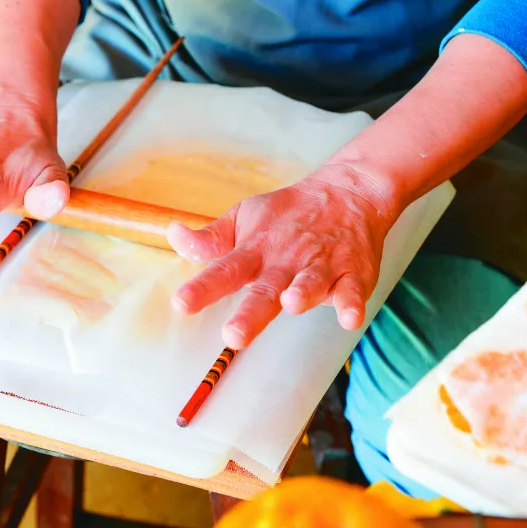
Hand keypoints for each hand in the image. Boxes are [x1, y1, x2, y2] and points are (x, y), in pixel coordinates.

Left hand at [166, 162, 400, 349]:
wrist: (347, 192)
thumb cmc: (287, 215)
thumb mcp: (244, 219)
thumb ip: (210, 239)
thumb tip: (173, 235)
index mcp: (255, 251)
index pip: (225, 269)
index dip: (203, 288)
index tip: (182, 304)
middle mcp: (286, 260)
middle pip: (266, 288)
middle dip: (250, 313)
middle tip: (234, 335)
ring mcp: (321, 265)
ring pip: (310, 283)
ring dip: (302, 293)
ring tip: (291, 303)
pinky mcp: (353, 272)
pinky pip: (353, 290)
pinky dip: (353, 303)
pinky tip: (349, 317)